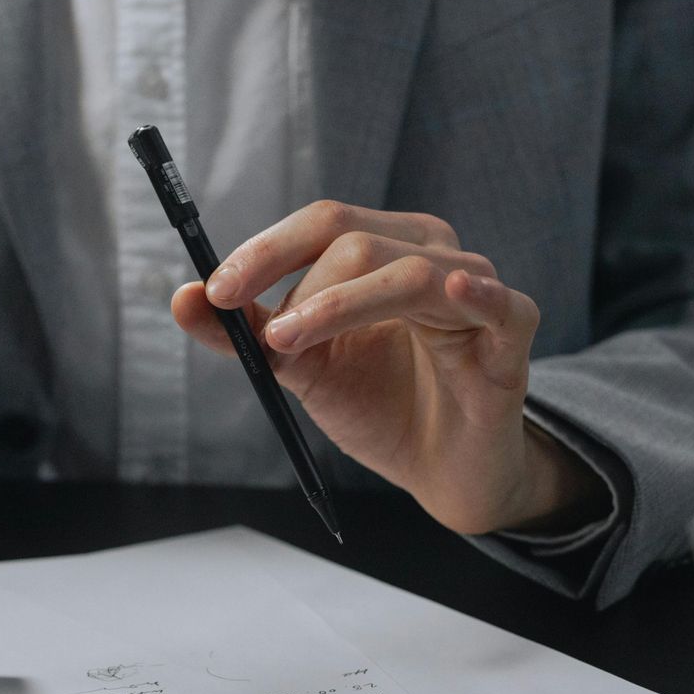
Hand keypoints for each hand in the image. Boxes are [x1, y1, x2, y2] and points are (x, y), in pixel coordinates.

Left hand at [170, 200, 607, 534]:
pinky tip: (454, 290)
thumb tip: (181, 298)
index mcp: (387, 248)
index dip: (267, 250)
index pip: (325, 222)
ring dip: (341, 304)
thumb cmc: (381, 406)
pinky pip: (500, 305)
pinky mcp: (512, 337)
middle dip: (299, 285)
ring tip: (297, 340)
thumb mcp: (303, 369)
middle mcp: (434, 255)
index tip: (216, 291)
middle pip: (358, 242)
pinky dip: (476, 294)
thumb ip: (248, 334)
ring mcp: (478, 291)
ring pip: (408, 273)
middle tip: (266, 335)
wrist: (441, 471)